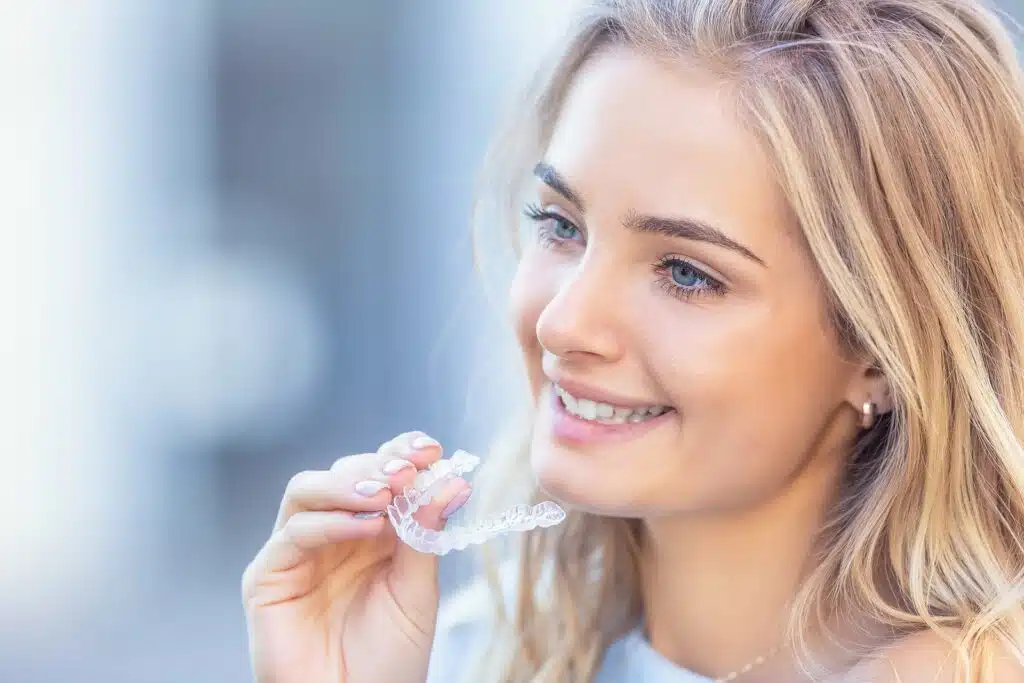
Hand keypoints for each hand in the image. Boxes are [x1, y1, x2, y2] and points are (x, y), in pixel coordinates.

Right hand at [242, 431, 470, 682]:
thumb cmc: (389, 659)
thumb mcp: (417, 591)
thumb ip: (425, 534)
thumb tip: (450, 480)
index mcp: (371, 531)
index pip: (379, 474)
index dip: (400, 454)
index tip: (430, 449)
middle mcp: (332, 534)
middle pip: (342, 473)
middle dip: (377, 465)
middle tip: (408, 469)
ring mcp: (297, 552)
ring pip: (307, 490)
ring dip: (349, 483)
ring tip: (387, 493)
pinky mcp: (268, 577)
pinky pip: (293, 534)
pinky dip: (330, 523)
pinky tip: (368, 527)